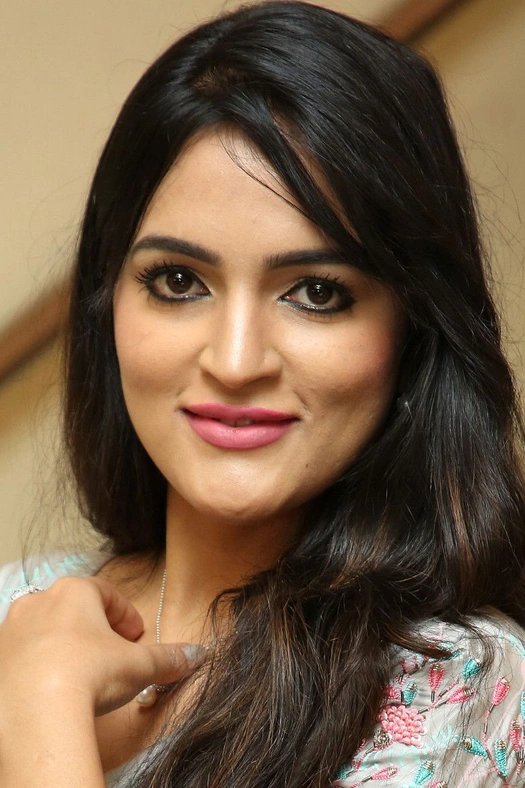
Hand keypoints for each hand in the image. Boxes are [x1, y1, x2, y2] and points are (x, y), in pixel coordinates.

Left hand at [0, 575, 200, 715]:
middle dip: (94, 629)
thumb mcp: (139, 665)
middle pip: (73, 608)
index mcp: (74, 590)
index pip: (106, 593)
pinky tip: (54, 688)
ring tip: (81, 672)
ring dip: (64, 645)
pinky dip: (39, 665)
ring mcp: (12, 630)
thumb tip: (194, 656)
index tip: (135, 635)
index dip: (125, 614)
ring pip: (45, 630)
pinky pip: (23, 655)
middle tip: (111, 653)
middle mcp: (39, 601)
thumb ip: (168, 658)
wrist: (38, 712)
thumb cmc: (89, 674)